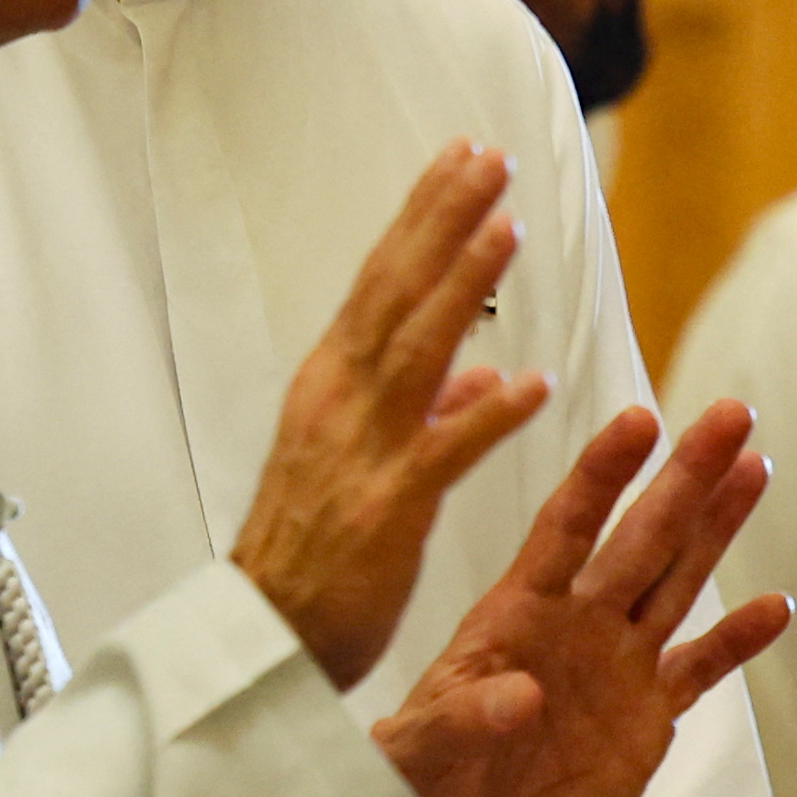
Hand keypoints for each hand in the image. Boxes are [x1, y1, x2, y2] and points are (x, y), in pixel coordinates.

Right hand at [232, 142, 548, 687]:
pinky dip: (487, 417)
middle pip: (394, 293)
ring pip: (416, 353)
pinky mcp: (386, 511)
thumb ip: (424, 411)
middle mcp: (338, 403)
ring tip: (508, 227)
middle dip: (442, 221)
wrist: (264, 640)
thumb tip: (479, 372)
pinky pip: (444, 453)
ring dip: (463, 287)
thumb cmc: (313, 554)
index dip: (424, 217)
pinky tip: (533, 385)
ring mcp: (359, 452)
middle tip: (487, 157)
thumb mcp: (362, 462)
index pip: (383, 281)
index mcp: (330, 386)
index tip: (462, 158)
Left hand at [370, 396, 791, 796]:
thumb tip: (520, 694)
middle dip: (686, 475)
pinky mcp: (647, 719)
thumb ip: (463, 715)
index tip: (640, 421)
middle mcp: (576, 624)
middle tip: (732, 415)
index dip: (602, 475)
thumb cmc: (414, 786)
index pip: (567, 527)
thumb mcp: (416, 751)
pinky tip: (778, 607)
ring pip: (678, 582)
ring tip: (755, 469)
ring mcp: (617, 667)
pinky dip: (737, 641)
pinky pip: (700, 669)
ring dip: (718, 528)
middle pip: (642, 537)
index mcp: (516, 613)